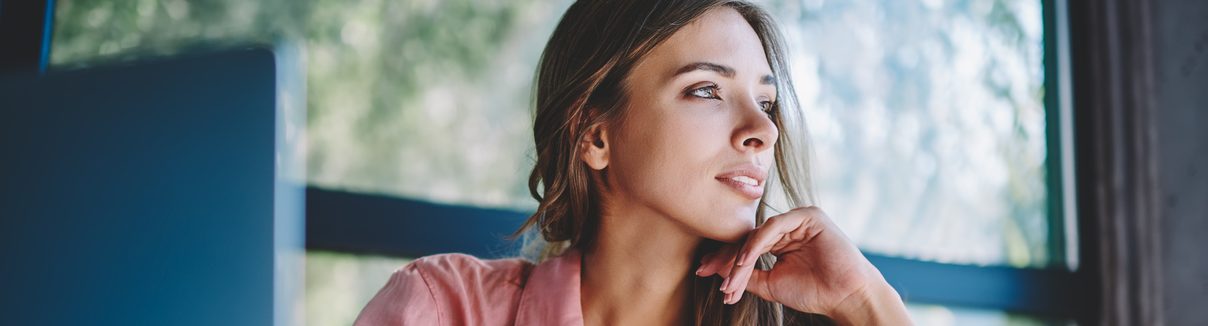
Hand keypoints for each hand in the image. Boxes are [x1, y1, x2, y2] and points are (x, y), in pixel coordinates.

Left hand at [695, 206, 911, 324]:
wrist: (844, 297)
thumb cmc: (813, 292)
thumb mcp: (770, 284)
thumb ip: (746, 275)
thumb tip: (714, 270)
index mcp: (780, 240)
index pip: (746, 246)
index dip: (724, 259)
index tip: (703, 271)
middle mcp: (788, 227)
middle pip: (748, 237)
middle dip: (726, 257)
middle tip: (705, 270)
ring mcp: (798, 219)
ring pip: (758, 234)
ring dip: (740, 257)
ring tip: (729, 277)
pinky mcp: (808, 215)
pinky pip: (774, 226)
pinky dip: (756, 245)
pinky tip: (745, 262)